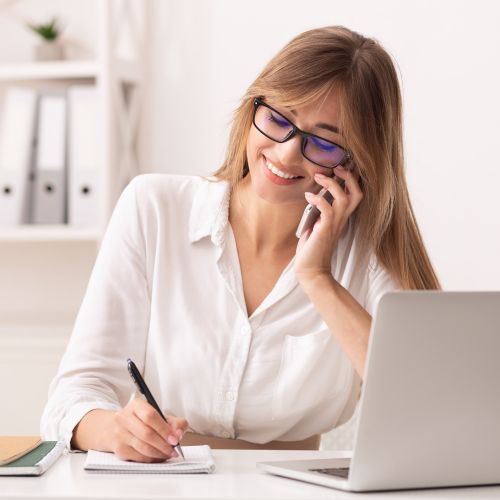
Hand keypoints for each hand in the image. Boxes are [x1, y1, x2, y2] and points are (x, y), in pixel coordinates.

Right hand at [109, 398, 188, 462]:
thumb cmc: (142, 421)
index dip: (164, 429)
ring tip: (168, 453)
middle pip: (146, 434)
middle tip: (173, 449)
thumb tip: (178, 433)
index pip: (150, 416)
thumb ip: (175, 422)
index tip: (174, 438)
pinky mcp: (119, 449)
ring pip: (143, 448)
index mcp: (136, 405)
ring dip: (159, 453)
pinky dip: (152, 459)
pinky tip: (158, 456)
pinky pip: (139, 457)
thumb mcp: (159, 416)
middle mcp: (124, 418)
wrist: (116, 427)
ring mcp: (119, 434)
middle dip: (163, 444)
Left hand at [294, 166, 362, 285]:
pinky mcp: (325, 229)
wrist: (311, 270)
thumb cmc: (312, 249)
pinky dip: (318, 199)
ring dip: (332, 184)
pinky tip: (308, 196)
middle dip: (349, 177)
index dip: (352, 180)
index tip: (340, 168)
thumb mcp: (316, 226)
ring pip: (343, 198)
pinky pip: (326, 208)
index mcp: (341, 218)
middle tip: (336, 168)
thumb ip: (318, 213)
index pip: (355, 195)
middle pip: (357, 193)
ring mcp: (334, 224)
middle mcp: (342, 220)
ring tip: (319, 177)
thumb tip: (312, 197)